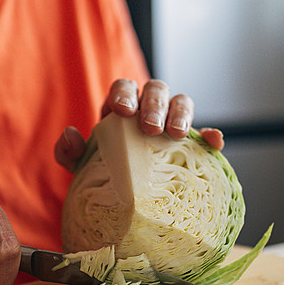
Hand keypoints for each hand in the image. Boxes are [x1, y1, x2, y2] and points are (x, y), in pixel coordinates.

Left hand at [55, 79, 224, 171]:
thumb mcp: (82, 166)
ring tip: (176, 134)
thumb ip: (69, 152)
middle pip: (156, 90)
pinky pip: (204, 132)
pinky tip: (214, 142)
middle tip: (150, 127)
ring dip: (181, 113)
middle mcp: (148, 107)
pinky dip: (210, 135)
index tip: (122, 111)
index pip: (124, 87)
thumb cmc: (103, 173)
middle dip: (154, 105)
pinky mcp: (191, 141)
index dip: (124, 94)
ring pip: (182, 102)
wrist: (125, 197)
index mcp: (121, 106)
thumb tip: (69, 134)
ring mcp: (172, 121)